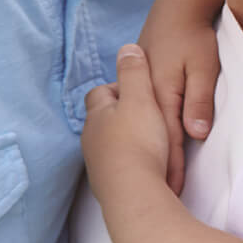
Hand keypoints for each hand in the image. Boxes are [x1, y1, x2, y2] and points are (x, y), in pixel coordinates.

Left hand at [82, 45, 172, 192]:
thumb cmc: (139, 141)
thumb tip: (126, 48)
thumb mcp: (141, 98)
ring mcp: (98, 163)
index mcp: (99, 114)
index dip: (117, 87)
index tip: (139, 90)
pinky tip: (147, 165)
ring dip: (126, 140)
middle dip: (121, 116)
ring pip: (110, 144)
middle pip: (103, 120)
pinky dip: (130, 162)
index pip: (100, 92)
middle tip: (147, 115)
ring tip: (151, 141)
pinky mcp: (109, 185)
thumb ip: (134, 72)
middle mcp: (92, 138)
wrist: (134, 193)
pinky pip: (118, 166)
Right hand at [137, 8, 218, 193]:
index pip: (169, 139)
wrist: (175, 8)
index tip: (176, 193)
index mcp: (159, 95)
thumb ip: (198, 99)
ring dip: (149, 156)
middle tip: (166, 202)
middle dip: (159, 170)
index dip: (173, 167)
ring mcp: (139, 92)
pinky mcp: (140, 87)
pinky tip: (143, 151)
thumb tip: (196, 134)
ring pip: (143, 131)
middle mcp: (144, 97)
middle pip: (153, 140)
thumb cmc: (192, 36)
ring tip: (154, 186)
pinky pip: (140, 118)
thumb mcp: (202, 65)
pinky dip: (144, 136)